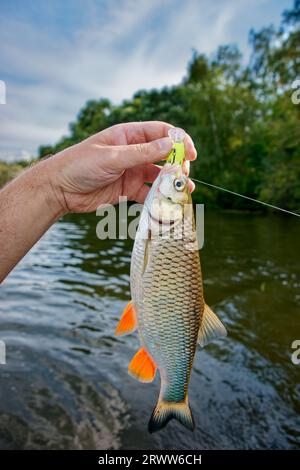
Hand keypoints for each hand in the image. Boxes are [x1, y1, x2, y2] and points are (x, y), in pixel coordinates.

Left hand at [48, 121, 196, 212]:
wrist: (59, 189)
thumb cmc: (80, 164)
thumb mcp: (112, 157)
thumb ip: (142, 153)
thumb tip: (170, 145)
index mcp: (128, 135)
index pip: (161, 132)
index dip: (178, 140)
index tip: (190, 154)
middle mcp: (133, 152)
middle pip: (164, 155)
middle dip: (177, 163)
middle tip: (184, 175)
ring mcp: (132, 171)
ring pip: (159, 176)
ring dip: (172, 182)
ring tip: (185, 190)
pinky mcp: (128, 189)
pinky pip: (149, 194)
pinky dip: (159, 199)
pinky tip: (169, 204)